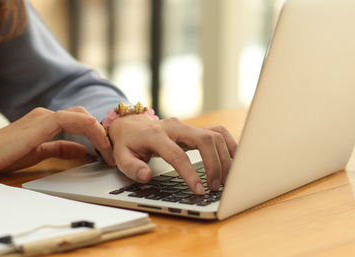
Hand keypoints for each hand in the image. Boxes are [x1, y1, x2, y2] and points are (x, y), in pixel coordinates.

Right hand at [0, 106, 114, 172]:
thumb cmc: (5, 154)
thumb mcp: (39, 153)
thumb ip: (60, 149)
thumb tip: (81, 150)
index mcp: (45, 121)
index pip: (78, 121)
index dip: (95, 133)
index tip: (106, 149)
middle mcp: (47, 114)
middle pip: (83, 115)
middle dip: (101, 132)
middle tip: (111, 151)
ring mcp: (45, 116)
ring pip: (81, 116)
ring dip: (99, 132)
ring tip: (108, 150)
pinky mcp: (43, 122)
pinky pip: (72, 120)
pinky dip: (88, 127)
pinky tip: (97, 137)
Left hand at [108, 114, 236, 194]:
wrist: (130, 124)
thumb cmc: (128, 143)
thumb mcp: (121, 157)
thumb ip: (132, 167)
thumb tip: (146, 176)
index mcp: (156, 135)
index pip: (177, 154)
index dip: (190, 173)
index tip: (199, 190)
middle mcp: (175, 127)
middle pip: (204, 139)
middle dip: (215, 164)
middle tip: (216, 186)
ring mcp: (187, 125)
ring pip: (215, 135)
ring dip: (225, 157)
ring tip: (226, 180)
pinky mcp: (195, 128)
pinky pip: (218, 133)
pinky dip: (229, 146)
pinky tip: (233, 162)